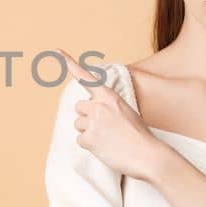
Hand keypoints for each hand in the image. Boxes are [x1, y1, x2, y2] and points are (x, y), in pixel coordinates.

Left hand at [57, 48, 167, 180]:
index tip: (57, 51)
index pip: (86, 77)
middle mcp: (98, 106)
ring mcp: (92, 122)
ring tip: (108, 138)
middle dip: (87, 116)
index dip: (69, 63)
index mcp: (109, 96)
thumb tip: (93, 112)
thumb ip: (109, 107)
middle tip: (105, 127)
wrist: (148, 156)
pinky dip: (90, 145)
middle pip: (79, 107)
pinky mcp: (88, 139)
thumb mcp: (126, 112)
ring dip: (88, 131)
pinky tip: (105, 148)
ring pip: (78, 124)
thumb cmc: (139, 136)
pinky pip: (80, 140)